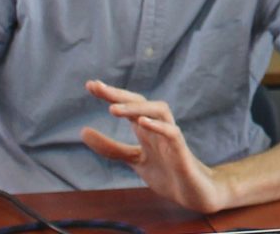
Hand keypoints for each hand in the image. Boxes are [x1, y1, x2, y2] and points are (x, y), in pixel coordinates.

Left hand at [80, 80, 231, 212]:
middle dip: (119, 94)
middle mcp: (159, 128)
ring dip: (136, 108)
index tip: (90, 85)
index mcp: (147, 130)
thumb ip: (112, 148)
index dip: (111, 94)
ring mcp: (172, 139)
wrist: (195, 194)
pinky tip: (142, 123)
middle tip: (96, 87)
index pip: (129, 105)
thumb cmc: (168, 173)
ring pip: (159, 111)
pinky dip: (159, 126)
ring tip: (113, 109)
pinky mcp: (182, 153)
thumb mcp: (134, 160)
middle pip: (141, 102)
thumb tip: (83, 131)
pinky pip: (173, 133)